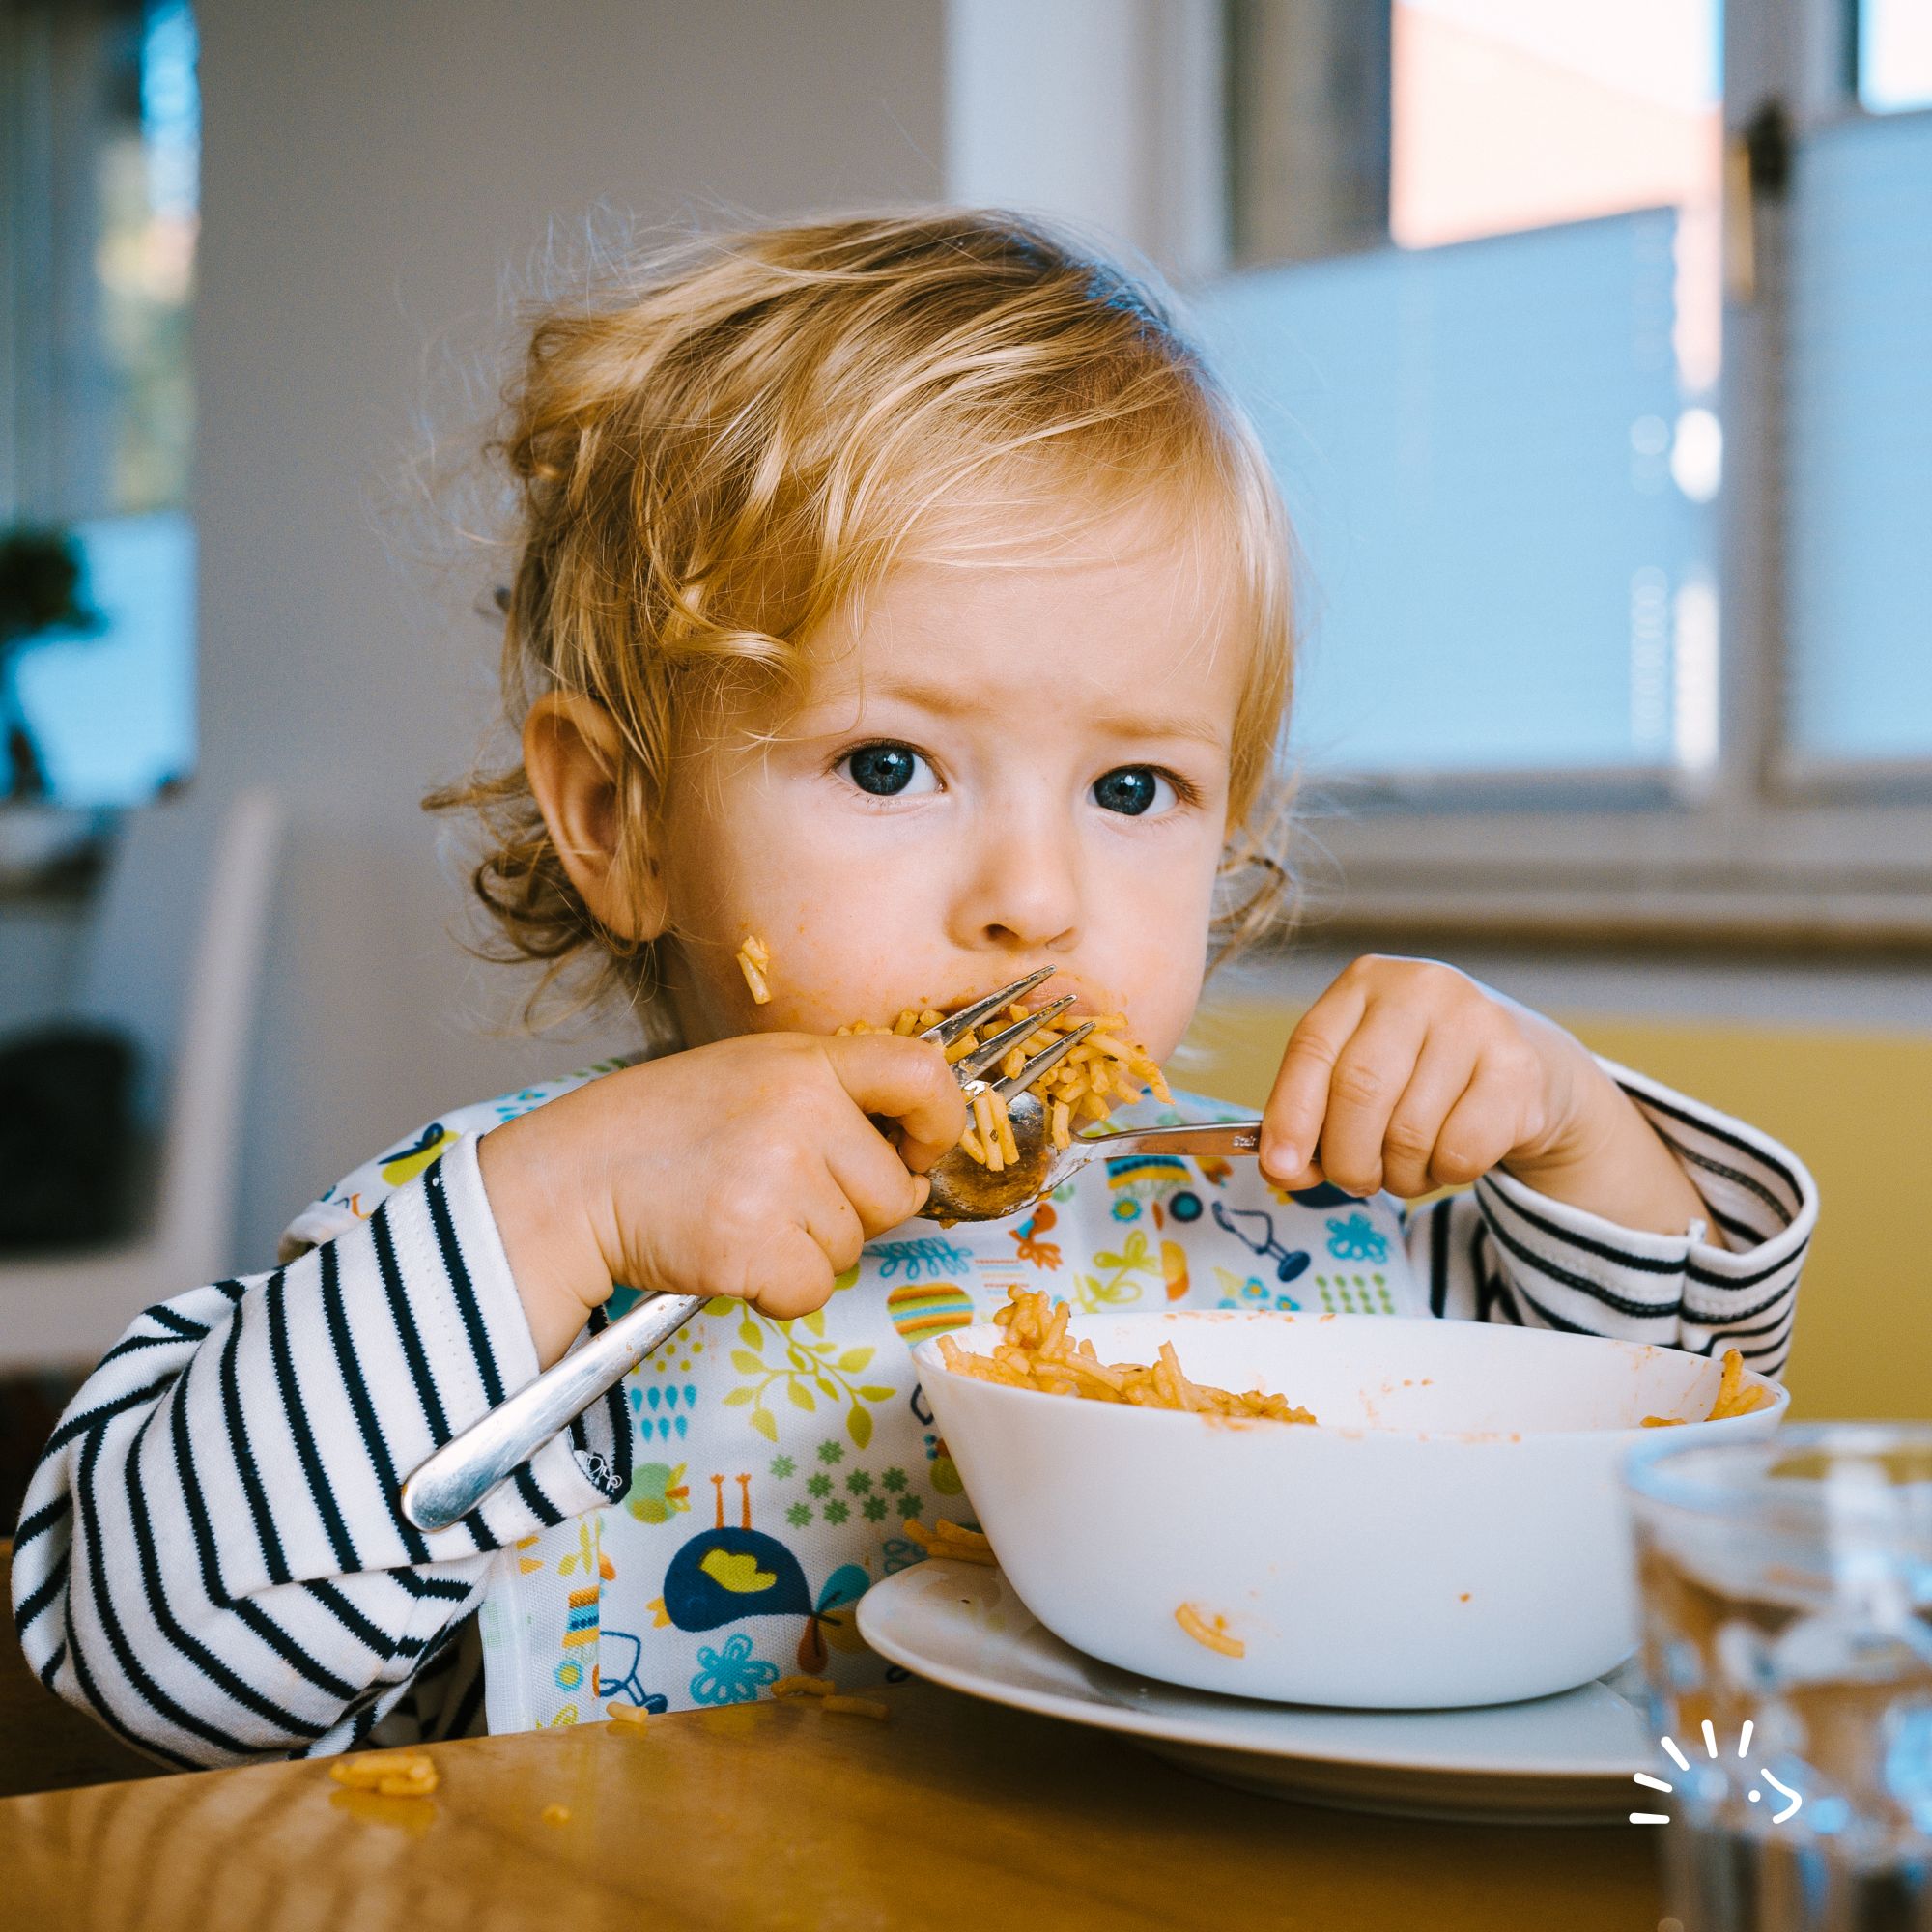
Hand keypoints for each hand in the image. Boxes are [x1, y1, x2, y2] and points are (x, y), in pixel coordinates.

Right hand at [479, 1032, 964, 1365]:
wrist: (575, 1179)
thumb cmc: (665, 1130)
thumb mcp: (753, 1074)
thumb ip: (832, 1095)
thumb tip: (915, 1155)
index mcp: (807, 1061)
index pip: (925, 1073)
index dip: (942, 1121)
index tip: (921, 1147)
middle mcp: (801, 1111)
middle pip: (896, 1191)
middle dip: (855, 1209)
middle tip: (785, 1195)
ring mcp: (777, 1179)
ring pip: (853, 1246)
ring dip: (808, 1248)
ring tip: (743, 1214)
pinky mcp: (753, 1246)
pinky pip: (815, 1289)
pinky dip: (780, 1289)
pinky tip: (733, 1253)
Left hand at [1257, 956, 1705, 1233]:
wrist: (1526, 1067)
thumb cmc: (1420, 1074)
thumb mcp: (1361, 1072)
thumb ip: (1314, 1113)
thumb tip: (1282, 1169)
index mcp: (1364, 983)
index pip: (1312, 1048)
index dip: (1290, 1115)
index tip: (1280, 1169)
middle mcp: (1419, 989)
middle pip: (1359, 1091)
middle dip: (1347, 1158)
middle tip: (1356, 1180)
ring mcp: (1475, 1022)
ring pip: (1410, 1131)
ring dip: (1399, 1174)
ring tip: (1407, 1168)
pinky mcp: (1518, 1068)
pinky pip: (1461, 1150)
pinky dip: (1445, 1174)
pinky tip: (1448, 1158)